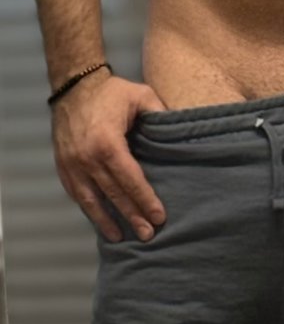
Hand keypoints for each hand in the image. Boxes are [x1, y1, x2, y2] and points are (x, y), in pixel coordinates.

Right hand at [51, 72, 167, 241]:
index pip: (131, 179)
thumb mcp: (140, 95)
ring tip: (121, 237)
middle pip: (114, 194)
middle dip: (132, 216)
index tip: (159, 216)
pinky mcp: (62, 166)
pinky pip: (76, 193)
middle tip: (147, 234)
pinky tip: (99, 220)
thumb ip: (160, 114)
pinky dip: (88, 208)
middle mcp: (87, 158)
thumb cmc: (110, 92)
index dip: (145, 199)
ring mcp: (72, 164)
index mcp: (108, 143)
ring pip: (91, 199)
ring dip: (106, 220)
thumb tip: (180, 133)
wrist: (72, 85)